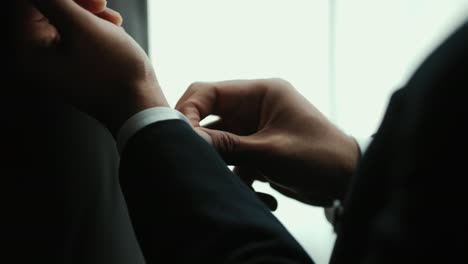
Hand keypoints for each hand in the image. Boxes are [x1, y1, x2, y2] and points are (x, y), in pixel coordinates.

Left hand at [17, 0, 167, 133]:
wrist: (139, 107)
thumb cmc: (114, 73)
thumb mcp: (83, 28)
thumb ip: (55, 0)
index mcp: (27, 51)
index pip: (28, 4)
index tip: (94, 0)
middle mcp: (33, 57)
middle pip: (44, 9)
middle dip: (77, 3)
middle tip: (102, 4)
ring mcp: (52, 62)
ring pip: (62, 18)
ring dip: (88, 12)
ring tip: (112, 21)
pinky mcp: (70, 63)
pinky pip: (73, 33)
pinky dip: (93, 26)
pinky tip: (112, 30)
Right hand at [176, 79, 359, 205]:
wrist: (348, 181)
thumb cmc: (320, 156)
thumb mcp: (271, 152)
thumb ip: (228, 146)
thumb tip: (188, 141)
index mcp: (261, 92)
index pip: (209, 91)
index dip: (188, 110)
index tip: (178, 135)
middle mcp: (255, 106)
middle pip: (210, 115)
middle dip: (200, 138)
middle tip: (190, 157)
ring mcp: (255, 128)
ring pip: (219, 140)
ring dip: (219, 160)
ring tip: (228, 175)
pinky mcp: (257, 149)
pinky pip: (233, 157)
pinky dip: (236, 174)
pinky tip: (255, 187)